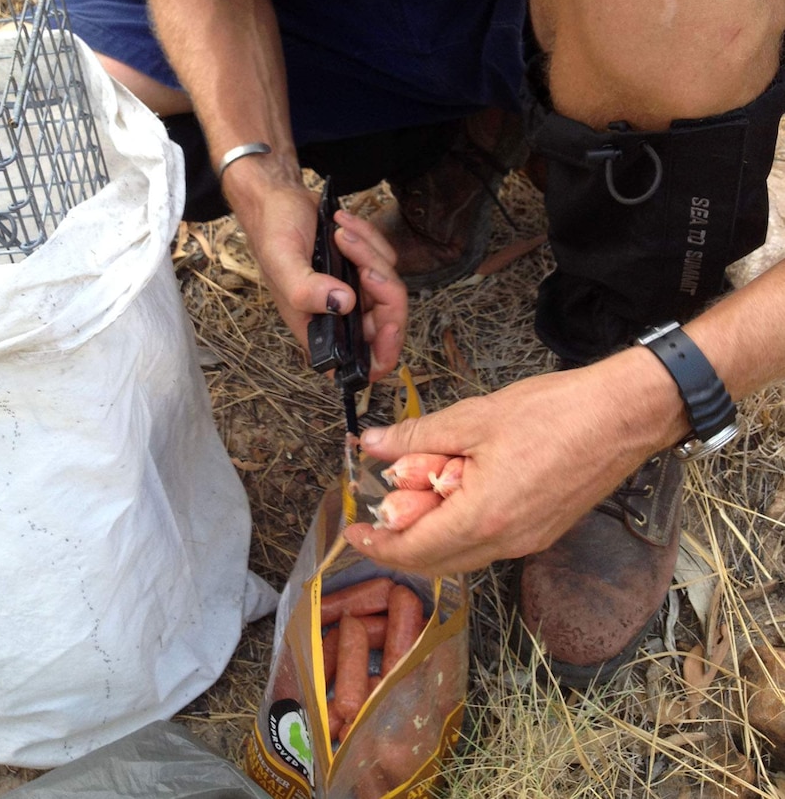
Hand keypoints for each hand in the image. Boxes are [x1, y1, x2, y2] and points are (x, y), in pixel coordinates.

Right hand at [242, 183, 406, 380]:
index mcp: (318, 328)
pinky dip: (370, 239)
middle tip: (363, 265)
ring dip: (370, 255)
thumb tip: (344, 303)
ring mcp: (355, 291)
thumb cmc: (272, 233)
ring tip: (340, 233)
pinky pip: (386, 259)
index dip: (383, 353)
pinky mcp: (363, 267)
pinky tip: (343, 225)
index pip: (361, 363)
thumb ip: (306, 290)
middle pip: (387, 322)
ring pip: (389, 286)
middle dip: (383, 289)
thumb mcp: (282, 261)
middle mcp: (339, 315)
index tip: (388, 323)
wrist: (277, 200)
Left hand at [343, 351, 681, 573]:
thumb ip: (417, 436)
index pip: (414, 550)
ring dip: (431, 533)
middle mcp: (505, 542)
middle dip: (400, 542)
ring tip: (413, 495)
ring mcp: (527, 541)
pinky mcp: (542, 531)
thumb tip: (371, 445)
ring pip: (462, 553)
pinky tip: (454, 490)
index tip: (352, 529)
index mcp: (483, 517)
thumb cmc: (554, 413)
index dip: (376, 544)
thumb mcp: (474, 417)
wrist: (623, 416)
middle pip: (436, 561)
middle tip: (375, 514)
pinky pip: (487, 542)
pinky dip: (460, 525)